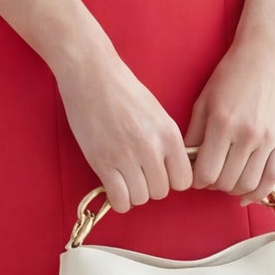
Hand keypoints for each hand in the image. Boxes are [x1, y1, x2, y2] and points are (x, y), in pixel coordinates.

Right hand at [53, 44, 194, 214]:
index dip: (171, 180)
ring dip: (133, 193)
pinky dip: (117, 199)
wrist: (91, 75)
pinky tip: (113, 185)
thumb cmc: (123, 90)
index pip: (183, 180)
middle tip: (138, 173)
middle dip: (150, 186)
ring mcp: (126, 157)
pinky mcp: (102, 162)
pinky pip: (119, 199)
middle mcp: (151, 148)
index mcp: (169, 134)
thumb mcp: (157, 113)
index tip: (160, 172)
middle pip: (160, 192)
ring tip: (124, 177)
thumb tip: (171, 169)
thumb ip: (167, 141)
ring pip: (140, 198)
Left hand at [185, 33, 274, 205]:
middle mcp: (247, 135)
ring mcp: (268, 139)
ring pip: (248, 184)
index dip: (196, 180)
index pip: (206, 173)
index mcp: (222, 124)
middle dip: (213, 184)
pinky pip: (272, 178)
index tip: (195, 175)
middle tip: (209, 175)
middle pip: (226, 181)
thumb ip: (194, 135)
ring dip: (233, 189)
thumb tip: (186, 163)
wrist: (266, 56)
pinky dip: (258, 193)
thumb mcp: (203, 101)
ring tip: (226, 179)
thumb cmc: (231, 75)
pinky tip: (246, 195)